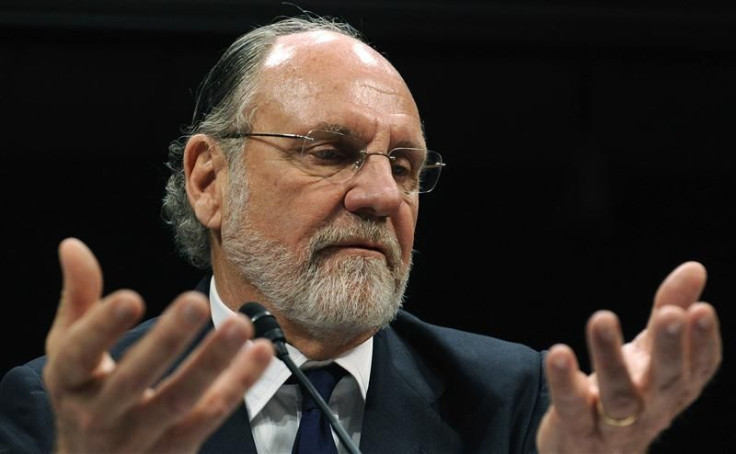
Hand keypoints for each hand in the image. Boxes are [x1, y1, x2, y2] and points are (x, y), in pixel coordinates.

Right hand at [43, 238, 273, 453]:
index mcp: (69, 383)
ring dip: (213, 362)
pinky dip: (238, 384)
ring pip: (180, 400)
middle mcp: (100, 415)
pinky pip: (211, 415)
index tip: (130, 297)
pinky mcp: (177, 447)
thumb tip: (73, 246)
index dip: (101, 328)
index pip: (79, 355)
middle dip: (166, 341)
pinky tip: (261, 352)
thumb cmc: (84, 396)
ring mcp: (140, 436)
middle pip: (133, 380)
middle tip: (195, 302)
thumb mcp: (69, 355)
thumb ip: (78, 301)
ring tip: (240, 325)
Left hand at [536, 261, 721, 452]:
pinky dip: (565, 381)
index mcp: (674, 386)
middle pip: (666, 380)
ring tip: (602, 318)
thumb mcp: (650, 351)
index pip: (698, 367)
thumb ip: (670, 308)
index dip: (703, 342)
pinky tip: (558, 352)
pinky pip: (572, 406)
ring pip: (619, 395)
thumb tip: (695, 267)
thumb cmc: (629, 389)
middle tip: (669, 314)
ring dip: (610, 357)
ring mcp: (616, 424)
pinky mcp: (578, 430)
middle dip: (669, 347)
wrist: (590, 450)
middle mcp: (652, 407)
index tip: (702, 309)